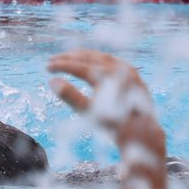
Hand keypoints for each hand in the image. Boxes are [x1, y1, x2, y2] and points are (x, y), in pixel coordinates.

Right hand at [48, 50, 165, 156]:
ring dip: (83, 56)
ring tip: (67, 58)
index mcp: (108, 78)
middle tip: (52, 60)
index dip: (62, 66)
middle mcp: (119, 69)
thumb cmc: (114, 124)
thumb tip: (52, 82)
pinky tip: (89, 62)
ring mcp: (127, 69)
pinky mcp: (132, 72)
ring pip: (101, 57)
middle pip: (89, 58)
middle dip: (69, 58)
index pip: (80, 67)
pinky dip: (98, 59)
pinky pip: (112, 61)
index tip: (47, 67)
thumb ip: (71, 96)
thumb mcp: (90, 112)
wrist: (141, 131)